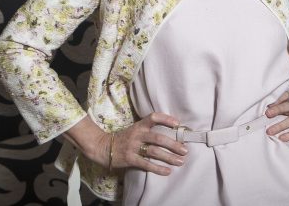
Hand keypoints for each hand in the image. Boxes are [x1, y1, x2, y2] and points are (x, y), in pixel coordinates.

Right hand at [67, 112, 187, 175]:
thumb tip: (172, 131)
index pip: (153, 117)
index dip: (166, 119)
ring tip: (180, 161)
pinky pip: (146, 164)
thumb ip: (149, 129)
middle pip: (158, 138)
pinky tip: (167, 171)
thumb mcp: (135, 129)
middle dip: (173, 144)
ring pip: (154, 152)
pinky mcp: (130, 159)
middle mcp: (137, 135)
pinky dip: (157, 168)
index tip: (178, 123)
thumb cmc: (124, 137)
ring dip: (169, 157)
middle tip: (185, 150)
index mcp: (139, 125)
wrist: (103, 147)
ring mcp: (133, 147)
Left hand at [265, 91, 288, 141]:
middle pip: (288, 106)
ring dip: (280, 126)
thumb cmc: (285, 122)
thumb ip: (272, 111)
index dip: (278, 98)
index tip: (268, 103)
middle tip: (267, 114)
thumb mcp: (279, 115)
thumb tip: (260, 110)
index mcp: (288, 105)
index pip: (285, 97)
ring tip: (269, 131)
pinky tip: (281, 138)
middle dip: (277, 109)